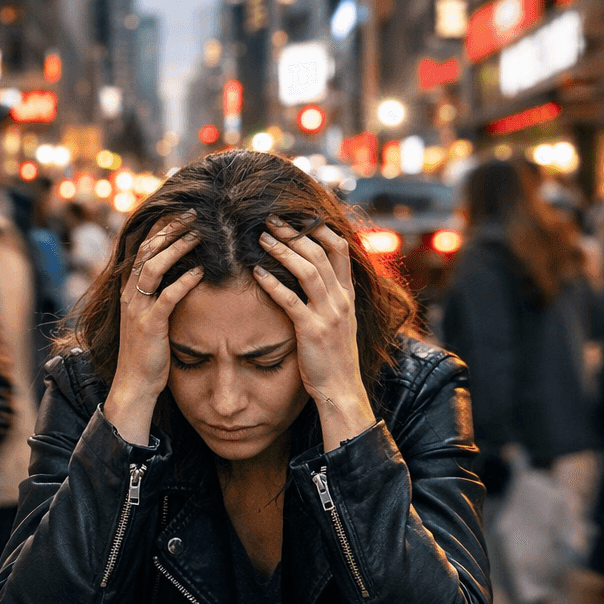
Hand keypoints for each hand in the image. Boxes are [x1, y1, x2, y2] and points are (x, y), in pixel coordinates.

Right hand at [104, 210, 205, 438]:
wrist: (134, 384)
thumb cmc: (147, 352)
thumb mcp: (149, 317)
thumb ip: (158, 295)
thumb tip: (180, 273)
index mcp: (129, 290)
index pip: (143, 248)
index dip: (161, 227)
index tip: (181, 211)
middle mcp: (130, 294)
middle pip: (148, 250)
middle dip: (170, 228)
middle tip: (194, 212)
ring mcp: (138, 309)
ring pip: (154, 267)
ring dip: (177, 247)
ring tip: (199, 233)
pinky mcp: (150, 325)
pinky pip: (167, 297)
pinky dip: (184, 281)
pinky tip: (200, 270)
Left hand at [253, 215, 374, 443]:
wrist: (341, 389)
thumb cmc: (333, 357)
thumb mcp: (339, 322)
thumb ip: (330, 298)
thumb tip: (314, 276)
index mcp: (348, 295)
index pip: (340, 250)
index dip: (320, 228)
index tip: (299, 214)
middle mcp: (341, 300)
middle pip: (321, 253)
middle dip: (295, 232)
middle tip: (271, 218)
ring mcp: (329, 314)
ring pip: (308, 270)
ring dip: (283, 250)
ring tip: (261, 237)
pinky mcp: (312, 330)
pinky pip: (290, 300)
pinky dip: (273, 283)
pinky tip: (256, 272)